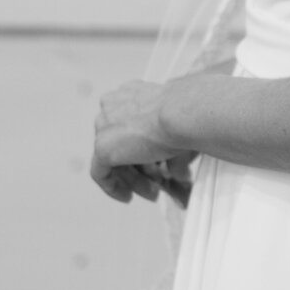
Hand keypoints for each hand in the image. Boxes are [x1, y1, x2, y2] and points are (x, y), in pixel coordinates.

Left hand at [91, 80, 195, 205]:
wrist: (182, 113)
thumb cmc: (188, 113)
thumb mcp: (180, 125)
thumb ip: (171, 144)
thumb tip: (177, 171)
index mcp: (130, 92)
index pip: (129, 125)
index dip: (143, 148)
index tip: (156, 162)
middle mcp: (113, 105)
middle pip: (121, 142)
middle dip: (139, 166)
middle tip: (156, 183)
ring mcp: (105, 126)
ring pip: (113, 159)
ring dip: (133, 179)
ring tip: (152, 193)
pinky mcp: (103, 147)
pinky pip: (100, 173)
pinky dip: (113, 186)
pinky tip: (127, 197)